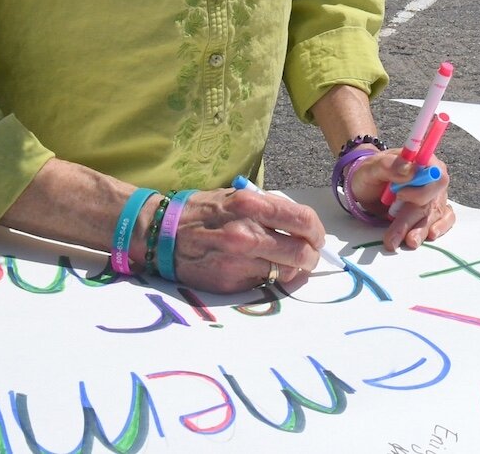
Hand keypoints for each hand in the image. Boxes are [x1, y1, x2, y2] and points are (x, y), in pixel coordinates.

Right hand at [169, 187, 326, 293]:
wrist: (162, 233)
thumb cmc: (204, 211)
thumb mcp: (238, 197)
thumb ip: (269, 209)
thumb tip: (301, 225)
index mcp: (252, 206)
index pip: (303, 220)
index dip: (317, 231)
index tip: (317, 237)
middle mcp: (247, 234)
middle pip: (301, 252)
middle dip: (312, 256)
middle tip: (310, 255)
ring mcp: (239, 261)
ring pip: (286, 272)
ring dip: (294, 269)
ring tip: (288, 263)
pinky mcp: (231, 282)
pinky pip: (264, 282)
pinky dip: (269, 277)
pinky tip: (260, 268)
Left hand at [346, 149, 455, 250]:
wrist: (367, 187)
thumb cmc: (370, 173)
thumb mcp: (372, 167)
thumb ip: (389, 166)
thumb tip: (410, 169)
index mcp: (423, 162)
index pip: (434, 175)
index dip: (422, 189)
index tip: (401, 196)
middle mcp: (433, 179)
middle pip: (432, 200)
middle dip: (414, 220)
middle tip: (396, 237)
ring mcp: (435, 195)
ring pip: (435, 214)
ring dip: (422, 229)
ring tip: (410, 242)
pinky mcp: (434, 210)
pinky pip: (444, 219)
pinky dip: (441, 227)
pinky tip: (431, 235)